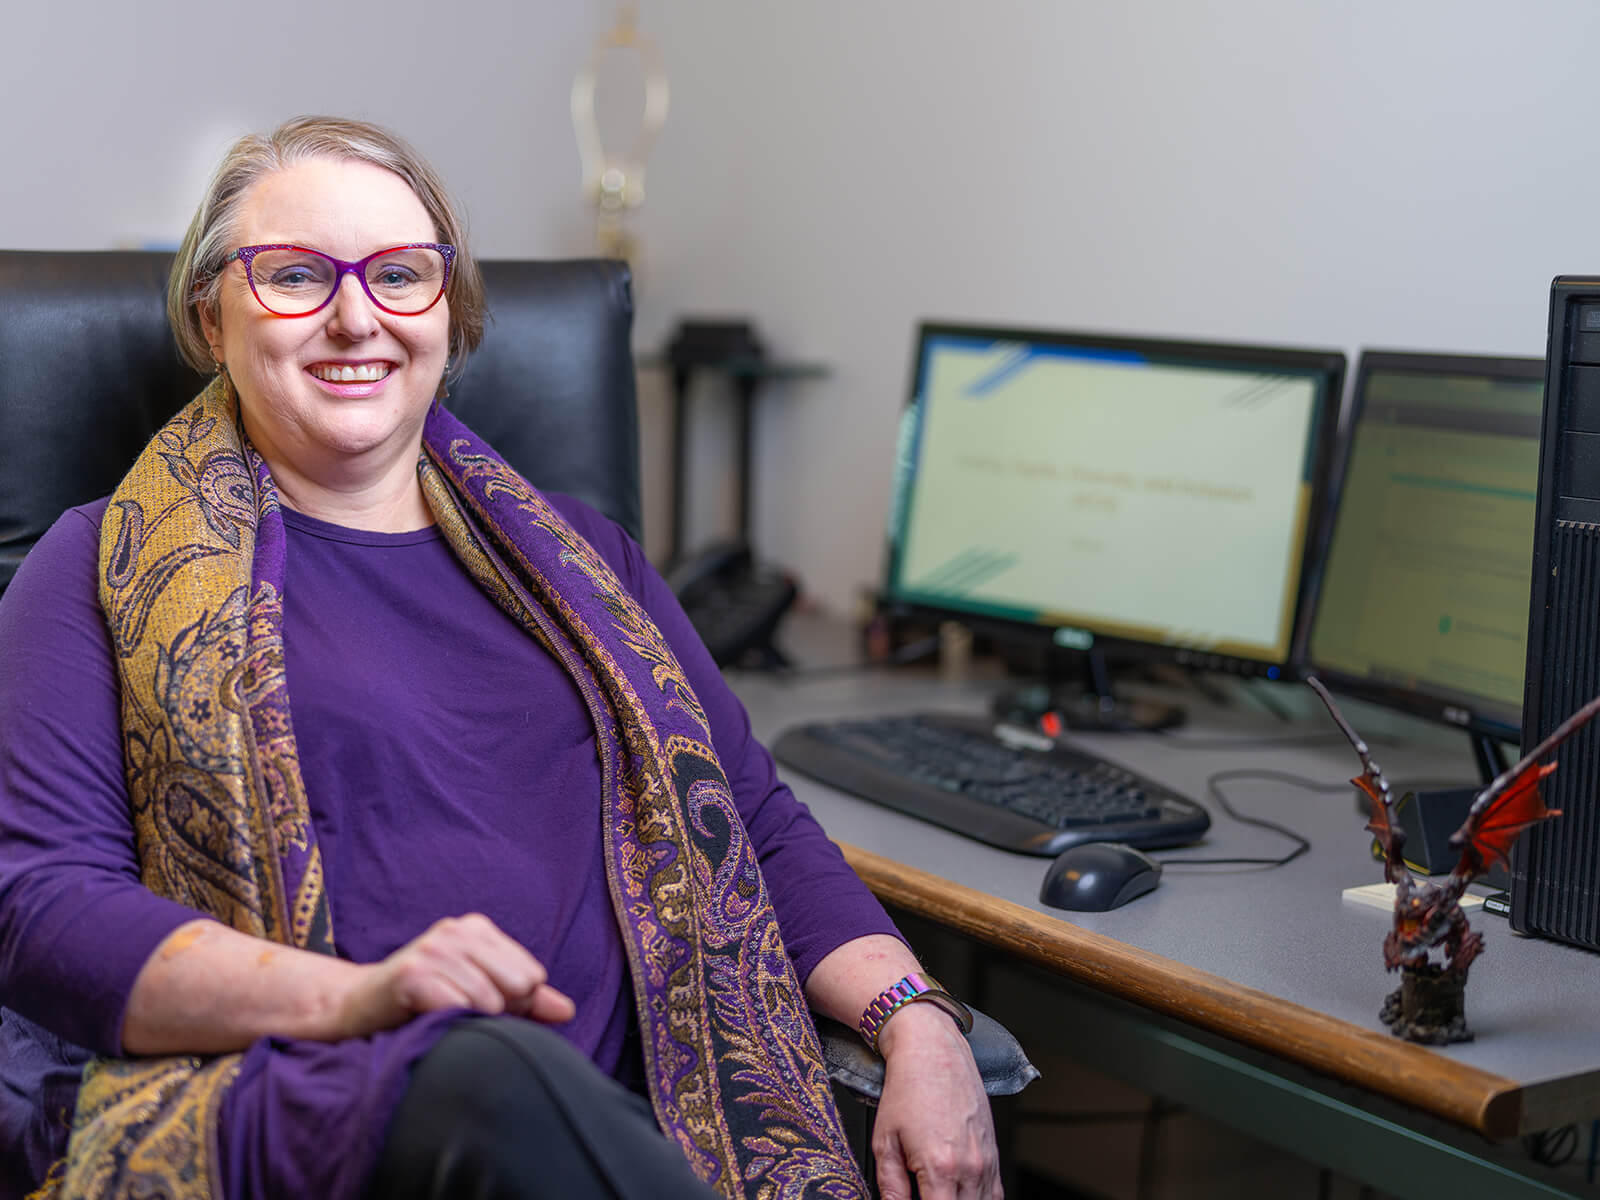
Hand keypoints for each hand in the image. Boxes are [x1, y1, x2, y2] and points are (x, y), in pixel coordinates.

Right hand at [340, 913, 575, 1036]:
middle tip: (460, 1014)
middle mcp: (457, 931)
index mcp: (478, 930)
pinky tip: (432, 1020)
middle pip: (517, 985)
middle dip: (498, 1011)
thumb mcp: (478, 995)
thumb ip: (526, 1001)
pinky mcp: (411, 973)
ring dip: (470, 1021)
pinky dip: (451, 1021)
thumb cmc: (423, 1002)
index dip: (514, 1003)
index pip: (531, 974)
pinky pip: (456, 1005)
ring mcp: (433, 949)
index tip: (479, 1007)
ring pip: (488, 999)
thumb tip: (567, 1010)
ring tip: (444, 1019)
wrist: (357, 1008)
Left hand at [871, 1002, 1001, 1199]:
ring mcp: (987, 1161)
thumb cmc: (907, 1088)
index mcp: (940, 1168)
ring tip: (938, 1191)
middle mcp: (970, 1168)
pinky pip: (995, 1194)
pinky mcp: (994, 1154)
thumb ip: (890, 1187)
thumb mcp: (885, 1141)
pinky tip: (959, 1193)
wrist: (932, 1049)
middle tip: (923, 1194)